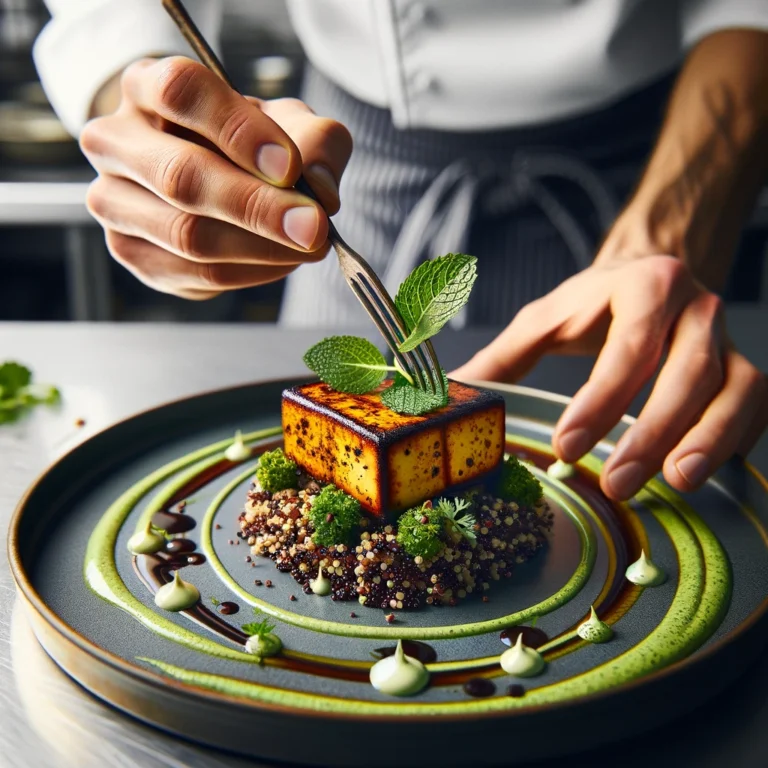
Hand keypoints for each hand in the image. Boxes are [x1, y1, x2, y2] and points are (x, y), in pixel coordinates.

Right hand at [80, 56, 351, 298]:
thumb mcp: (288, 123)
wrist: (207, 176)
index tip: (290, 166)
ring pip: (187, 235)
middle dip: (257, 207)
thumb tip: (320, 192)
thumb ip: (315, 142)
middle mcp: (115, 141)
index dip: (239, 131)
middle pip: (180, 176)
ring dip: (261, 248)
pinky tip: (281, 260)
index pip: (182, 92)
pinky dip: (250, 272)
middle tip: (315, 227)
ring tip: (309, 246)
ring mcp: (113, 201)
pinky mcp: (131, 252)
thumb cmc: (248, 142)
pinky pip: (194, 274)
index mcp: (147, 86)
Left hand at [452, 256, 767, 499]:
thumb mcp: (544, 319)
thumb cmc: (593, 305)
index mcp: (643, 286)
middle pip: (687, 372)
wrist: (650, 276)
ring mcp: (727, 338)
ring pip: (734, 390)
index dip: (602, 400)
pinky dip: (736, 440)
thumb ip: (504, 357)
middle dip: (653, 433)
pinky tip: (705, 471)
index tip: (568, 446)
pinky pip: (756, 405)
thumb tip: (456, 397)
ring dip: (707, 441)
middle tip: (617, 483)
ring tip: (676, 483)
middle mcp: (696, 307)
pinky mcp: (744, 367)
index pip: (629, 345)